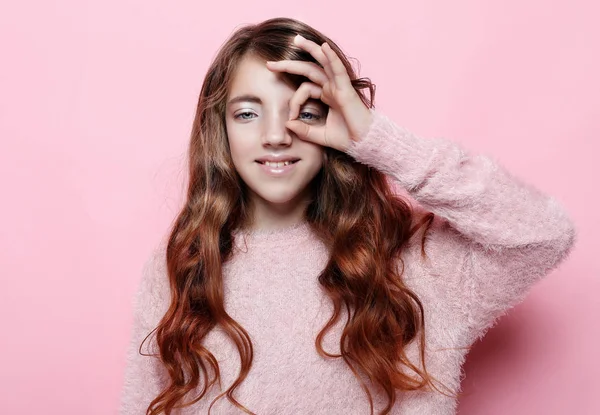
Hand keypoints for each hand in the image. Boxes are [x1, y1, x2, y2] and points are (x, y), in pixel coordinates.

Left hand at [265, 34, 372, 152]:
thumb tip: (287, 124)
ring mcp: (339, 86)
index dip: (293, 102)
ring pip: (323, 62)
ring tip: (296, 39)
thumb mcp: (319, 136)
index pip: (303, 89)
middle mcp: (332, 87)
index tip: (291, 118)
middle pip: (309, 69)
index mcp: (326, 95)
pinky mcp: (346, 89)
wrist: (365, 143)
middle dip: (289, 65)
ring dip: (310, 49)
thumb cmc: (347, 138)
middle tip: (270, 64)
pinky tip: (324, 48)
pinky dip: (331, 58)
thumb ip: (304, 131)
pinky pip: (338, 70)